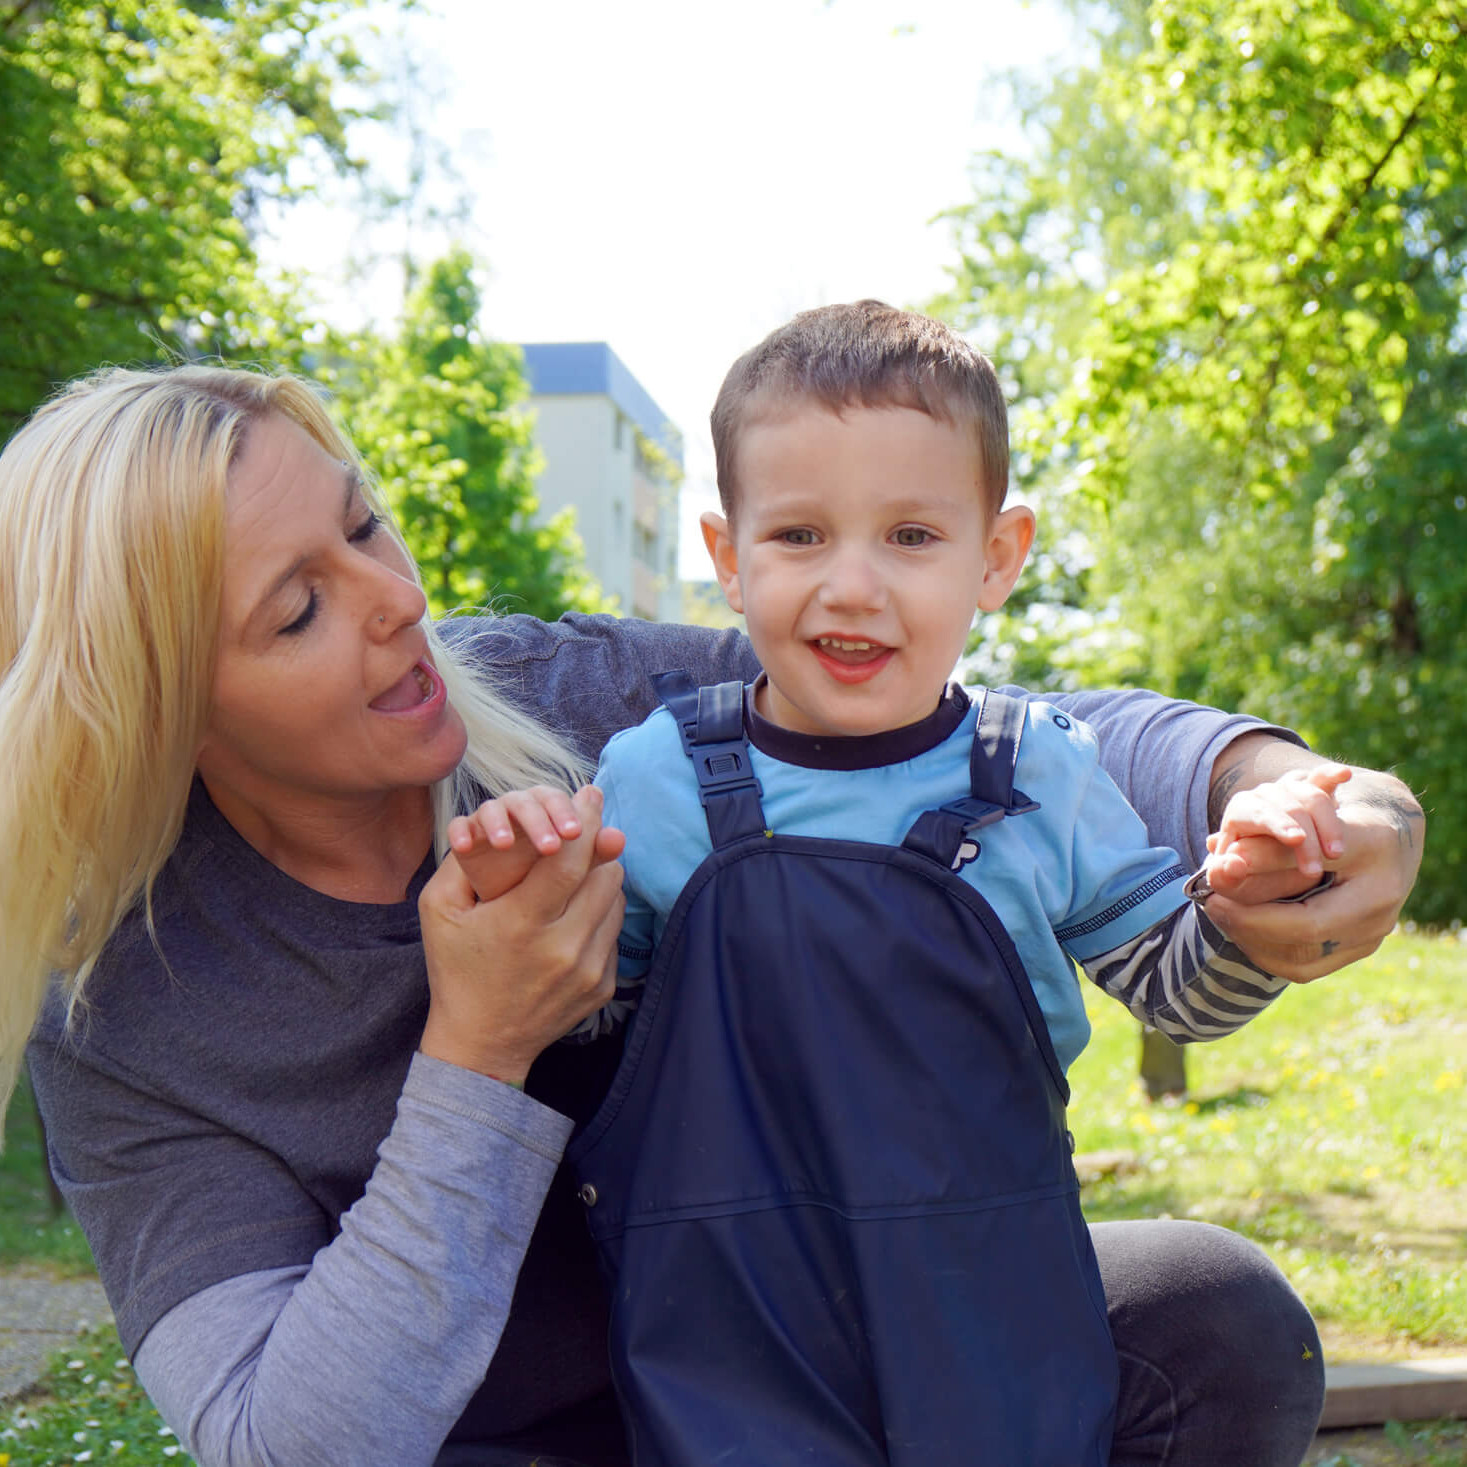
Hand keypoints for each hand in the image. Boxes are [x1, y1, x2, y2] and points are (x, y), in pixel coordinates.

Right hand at [418, 784, 626, 1084]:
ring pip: (615, 899)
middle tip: (586, 829)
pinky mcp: (602, 985)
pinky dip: (601, 912)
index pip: (570, 860)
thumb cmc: (455, 970)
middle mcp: (561, 948)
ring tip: (579, 871)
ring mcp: (586, 969)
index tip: (590, 793)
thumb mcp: (439, 911)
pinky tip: (577, 911)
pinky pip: (614, 930)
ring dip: (601, 877)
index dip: (585, 820)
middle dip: (596, 845)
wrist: (481, 1042)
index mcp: (520, 924)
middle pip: (604, 874)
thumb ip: (462, 860)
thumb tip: (496, 820)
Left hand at [1202, 759, 1422, 982]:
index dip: (1253, 917)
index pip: (1307, 923)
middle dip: (1248, 930)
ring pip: (1299, 964)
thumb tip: (1226, 864)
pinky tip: (1244, 926)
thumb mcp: (1315, 823)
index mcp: (1377, 892)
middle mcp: (1377, 925)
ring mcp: (1366, 942)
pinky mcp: (1352, 949)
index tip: (1214, 897)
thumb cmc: (1345, 823)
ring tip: (1224, 914)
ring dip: (1253, 943)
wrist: (1388, 838)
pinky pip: (1304, 965)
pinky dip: (1267, 949)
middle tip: (1213, 906)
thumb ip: (1273, 848)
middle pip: (1301, 948)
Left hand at [1205, 764, 1350, 889]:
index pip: (1255, 812)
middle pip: (1288, 806)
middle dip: (1307, 836)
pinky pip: (1322, 778)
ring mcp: (1289, 790)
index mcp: (1240, 813)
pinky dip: (1332, 775)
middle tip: (1318, 867)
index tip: (1296, 839)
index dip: (1276, 823)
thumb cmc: (1246, 872)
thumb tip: (1232, 864)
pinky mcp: (1313, 790)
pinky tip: (1344, 774)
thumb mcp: (1233, 879)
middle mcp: (1263, 796)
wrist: (1261, 861)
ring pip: (1312, 796)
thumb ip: (1226, 875)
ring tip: (1336, 855)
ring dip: (1329, 824)